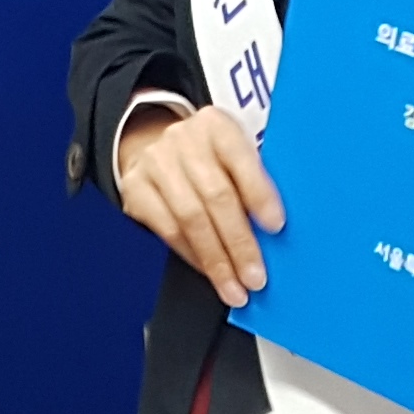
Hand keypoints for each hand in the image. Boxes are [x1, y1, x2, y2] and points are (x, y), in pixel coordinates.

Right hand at [115, 102, 284, 307]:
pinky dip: (193, 257)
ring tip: (234, 288)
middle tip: (255, 277)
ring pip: (190, 219)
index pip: (240, 158)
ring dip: (216, 261)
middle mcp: (183, 139)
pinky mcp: (135, 188)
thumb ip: (256, 182)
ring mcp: (155, 162)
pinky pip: (168, 230)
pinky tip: (210, 273)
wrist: (160, 148)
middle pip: (215, 195)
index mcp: (217, 125)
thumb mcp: (237, 156)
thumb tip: (278, 232)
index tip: (276, 227)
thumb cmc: (214, 160)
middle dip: (239, 243)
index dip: (259, 194)